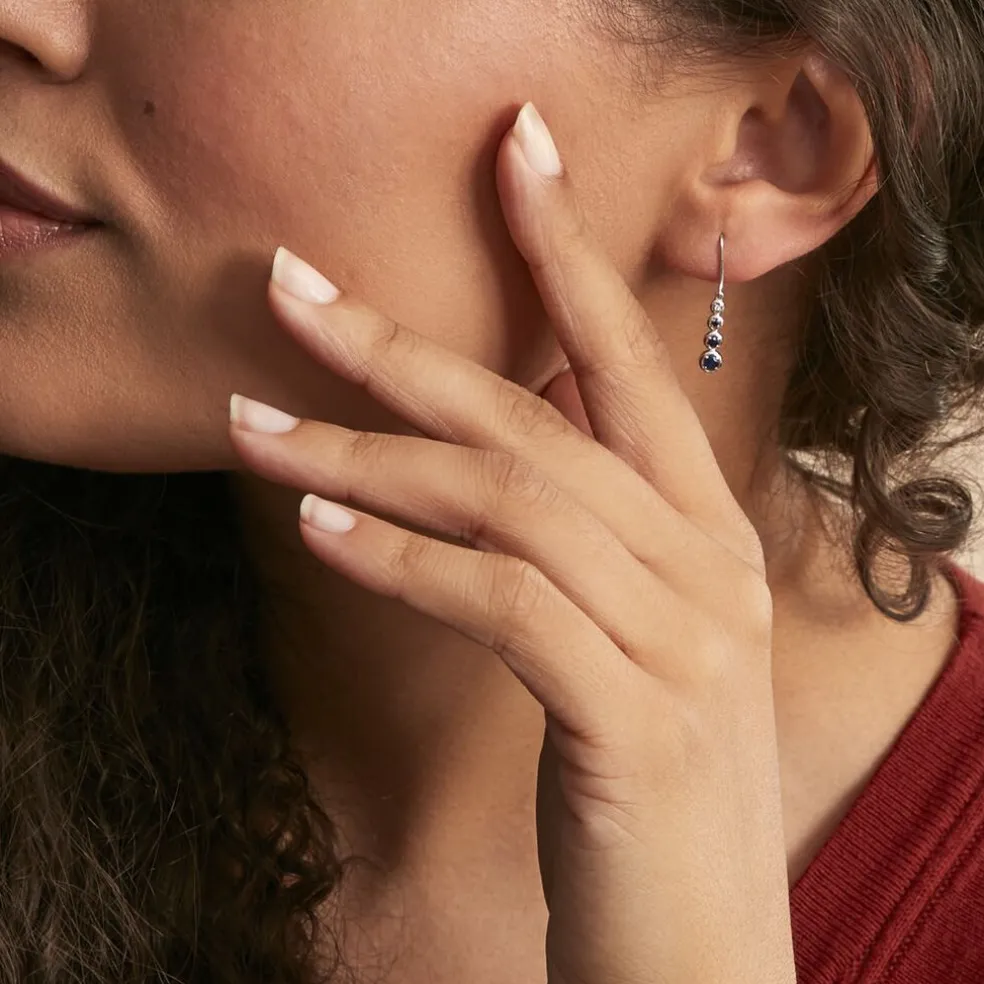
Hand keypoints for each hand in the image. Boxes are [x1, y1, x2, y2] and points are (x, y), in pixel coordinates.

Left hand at [229, 102, 795, 983]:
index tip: (516, 152)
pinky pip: (500, 603)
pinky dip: (400, 559)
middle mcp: (707, 563)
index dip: (573, 249)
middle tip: (294, 286)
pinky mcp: (633, 717)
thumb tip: (485, 442)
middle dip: (408, 344)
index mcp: (705, 529)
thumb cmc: (642, 767)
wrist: (694, 935)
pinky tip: (317, 524)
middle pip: (540, 418)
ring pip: (508, 504)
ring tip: (253, 427)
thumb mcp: (622, 628)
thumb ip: (578, 531)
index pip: (634, 360)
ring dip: (366, 458)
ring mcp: (682, 638)